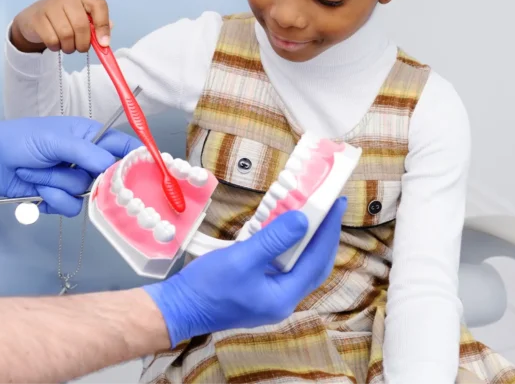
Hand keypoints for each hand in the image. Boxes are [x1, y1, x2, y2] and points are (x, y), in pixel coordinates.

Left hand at [0, 115, 140, 215]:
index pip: (124, 149)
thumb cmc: (20, 140)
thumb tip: (113, 169)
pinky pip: (71, 208)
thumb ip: (87, 153)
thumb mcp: (55, 140)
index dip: (136, 161)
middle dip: (87, 178)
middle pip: (109, 178)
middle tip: (75, 175)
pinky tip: (36, 191)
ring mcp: (74, 180)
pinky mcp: (61, 198)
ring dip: (58, 186)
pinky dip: (51, 201)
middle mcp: (87, 159)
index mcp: (92, 137)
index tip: (144, 175)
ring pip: (87, 195)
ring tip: (35, 174)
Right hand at [10, 0, 112, 53]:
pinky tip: (55, 44)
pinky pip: (52, 39)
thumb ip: (96, 26)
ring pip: (66, 34)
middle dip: (83, 43)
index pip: (99, 5)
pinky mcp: (37, 17)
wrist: (35, 18)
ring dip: (69, 47)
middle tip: (81, 48)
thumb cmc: (64, 19)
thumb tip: (105, 39)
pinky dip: (56, 47)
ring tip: (68, 46)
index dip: (103, 25)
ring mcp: (50, 5)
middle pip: (81, 24)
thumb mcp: (82, 18)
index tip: (103, 43)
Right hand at [145, 197, 346, 345]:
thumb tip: (303, 220)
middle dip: (323, 236)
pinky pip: (282, 266)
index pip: (317, 262)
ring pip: (298, 266)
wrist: (177, 309)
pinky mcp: (257, 291)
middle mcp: (282, 300)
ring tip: (313, 214)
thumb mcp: (242, 258)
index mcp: (284, 297)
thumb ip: (274, 240)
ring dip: (307, 241)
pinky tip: (284, 230)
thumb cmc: (207, 287)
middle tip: (331, 207)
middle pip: (313, 266)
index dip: (329, 232)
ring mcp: (270, 297)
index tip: (337, 206)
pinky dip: (287, 247)